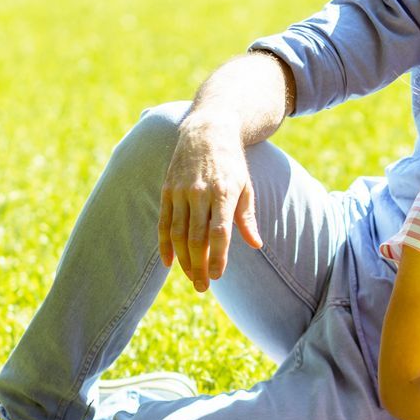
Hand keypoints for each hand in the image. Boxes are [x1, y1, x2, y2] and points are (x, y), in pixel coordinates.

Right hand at [158, 118, 264, 290]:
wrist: (207, 131)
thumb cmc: (231, 163)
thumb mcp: (246, 186)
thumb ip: (247, 217)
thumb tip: (256, 244)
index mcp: (224, 193)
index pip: (219, 232)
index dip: (217, 256)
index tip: (217, 276)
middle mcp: (200, 193)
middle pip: (196, 237)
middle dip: (198, 265)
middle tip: (202, 287)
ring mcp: (181, 191)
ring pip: (177, 233)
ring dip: (182, 259)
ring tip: (190, 277)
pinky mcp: (167, 190)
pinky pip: (163, 222)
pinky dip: (164, 244)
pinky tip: (169, 263)